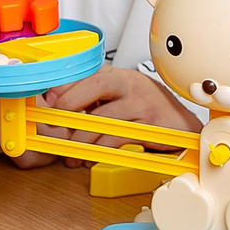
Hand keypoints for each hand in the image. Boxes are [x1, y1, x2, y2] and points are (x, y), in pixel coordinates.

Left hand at [0, 67, 195, 167]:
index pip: (88, 72)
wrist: (183, 130)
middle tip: (55, 126)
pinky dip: (100, 149)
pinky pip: (118, 136)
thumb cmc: (146, 114)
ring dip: (82, 138)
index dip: (65, 86)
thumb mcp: (118, 101)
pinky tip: (91, 157)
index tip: (46, 101)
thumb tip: (55, 108)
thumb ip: (92, 101)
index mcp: (119, 75)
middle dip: (71, 104)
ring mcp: (144, 102)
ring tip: (71, 153)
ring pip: (104, 116)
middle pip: (97, 84)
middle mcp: (132, 83)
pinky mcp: (151, 124)